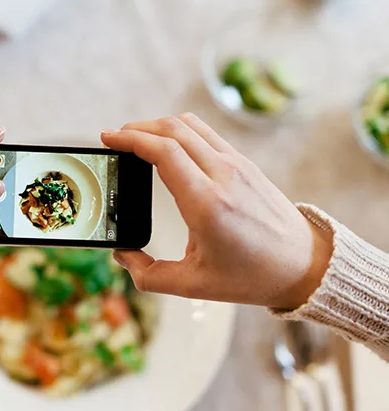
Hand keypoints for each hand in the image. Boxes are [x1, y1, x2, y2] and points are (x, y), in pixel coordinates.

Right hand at [102, 114, 332, 309]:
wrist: (304, 264)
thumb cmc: (251, 277)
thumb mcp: (193, 285)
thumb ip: (148, 275)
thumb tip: (122, 256)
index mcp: (207, 204)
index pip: (163, 151)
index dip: (130, 139)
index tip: (107, 139)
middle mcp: (223, 175)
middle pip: (172, 129)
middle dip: (137, 129)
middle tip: (114, 139)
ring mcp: (237, 165)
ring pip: (190, 124)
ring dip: (158, 125)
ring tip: (137, 139)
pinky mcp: (245, 163)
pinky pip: (206, 133)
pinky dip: (179, 131)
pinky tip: (168, 146)